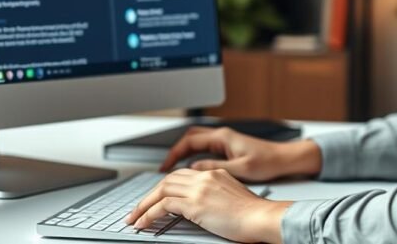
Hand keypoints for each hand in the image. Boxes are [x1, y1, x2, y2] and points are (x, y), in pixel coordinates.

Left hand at [124, 168, 290, 243]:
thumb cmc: (253, 214)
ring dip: (144, 205)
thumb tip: (202, 206)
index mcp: (214, 174)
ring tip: (135, 218)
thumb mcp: (232, 196)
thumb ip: (215, 194)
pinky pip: (163, 206)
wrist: (261, 217)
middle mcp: (204, 178)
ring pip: (161, 190)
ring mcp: (199, 190)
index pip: (181, 176)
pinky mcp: (195, 204)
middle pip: (168, 180)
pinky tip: (143, 223)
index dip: (165, 187)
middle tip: (138, 209)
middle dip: (149, 195)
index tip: (156, 198)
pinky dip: (149, 214)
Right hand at [159, 126, 321, 182]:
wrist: (284, 159)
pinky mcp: (229, 147)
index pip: (189, 141)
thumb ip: (215, 167)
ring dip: (184, 153)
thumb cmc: (268, 162)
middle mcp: (222, 136)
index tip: (165, 166)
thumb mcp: (240, 168)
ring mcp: (225, 141)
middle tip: (165, 167)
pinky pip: (205, 148)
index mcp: (222, 137)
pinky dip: (194, 155)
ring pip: (196, 142)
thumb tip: (194, 168)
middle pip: (189, 138)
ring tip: (174, 169)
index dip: (174, 154)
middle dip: (175, 151)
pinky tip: (193, 168)